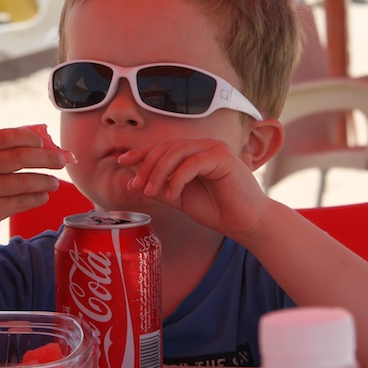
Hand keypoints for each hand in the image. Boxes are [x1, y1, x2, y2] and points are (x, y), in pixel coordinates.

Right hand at [0, 126, 74, 255]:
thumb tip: (36, 138)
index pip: (9, 136)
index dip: (32, 138)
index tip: (45, 142)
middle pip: (23, 157)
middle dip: (50, 157)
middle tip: (64, 160)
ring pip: (27, 181)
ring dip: (46, 181)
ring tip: (55, 182)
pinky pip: (22, 202)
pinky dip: (37, 198)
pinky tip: (43, 196)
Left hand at [118, 138, 268, 236]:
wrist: (245, 222)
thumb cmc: (217, 209)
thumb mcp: (181, 198)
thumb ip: (161, 188)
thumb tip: (134, 181)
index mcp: (194, 152)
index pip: (163, 146)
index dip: (141, 152)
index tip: (122, 162)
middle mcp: (204, 145)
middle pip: (166, 147)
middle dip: (147, 166)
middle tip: (138, 187)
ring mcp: (214, 149)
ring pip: (177, 152)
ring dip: (159, 172)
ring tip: (151, 192)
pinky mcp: (223, 157)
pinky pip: (192, 163)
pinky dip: (178, 178)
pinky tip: (172, 194)